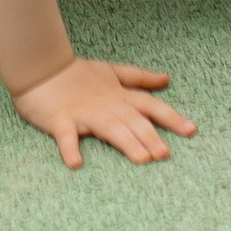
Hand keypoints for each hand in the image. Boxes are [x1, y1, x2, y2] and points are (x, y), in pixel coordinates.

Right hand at [11, 56, 196, 170]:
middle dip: (150, 136)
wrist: (40, 67)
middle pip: (133, 121)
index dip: (171, 117)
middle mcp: (106, 106)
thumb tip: (166, 79)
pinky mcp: (61, 120)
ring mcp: (84, 114)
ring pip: (109, 128)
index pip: (150, 106)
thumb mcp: (111, 71)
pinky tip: (76, 164)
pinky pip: (66, 136)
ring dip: (126, 142)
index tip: (191, 131)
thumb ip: (139, 78)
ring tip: (141, 159)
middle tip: (164, 154)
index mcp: (119, 96)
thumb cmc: (76, 73)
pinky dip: (70, 149)